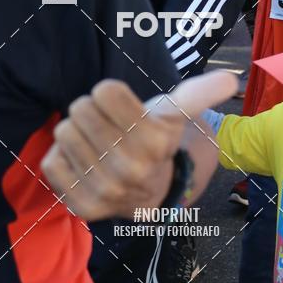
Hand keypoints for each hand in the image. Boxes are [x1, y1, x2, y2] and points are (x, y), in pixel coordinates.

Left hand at [42, 69, 236, 220]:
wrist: (149, 197)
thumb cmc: (156, 142)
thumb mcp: (175, 115)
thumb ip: (199, 92)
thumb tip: (232, 76)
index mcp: (154, 140)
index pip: (104, 90)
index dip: (111, 94)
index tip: (126, 110)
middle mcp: (130, 168)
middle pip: (80, 107)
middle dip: (92, 112)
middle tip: (108, 127)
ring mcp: (104, 190)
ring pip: (64, 132)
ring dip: (77, 133)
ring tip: (97, 144)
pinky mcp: (79, 206)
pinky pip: (51, 160)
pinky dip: (63, 157)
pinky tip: (84, 163)